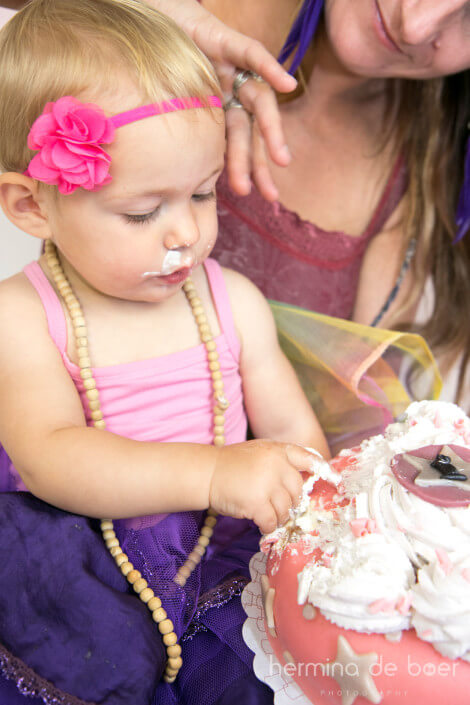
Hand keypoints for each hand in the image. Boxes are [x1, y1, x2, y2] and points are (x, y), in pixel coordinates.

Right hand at [147, 0, 295, 199]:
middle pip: (249, 129)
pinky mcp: (225, 40)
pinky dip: (269, 67)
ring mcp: (229, 67)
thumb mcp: (160, 111)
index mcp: (215, 110)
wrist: (139, 20)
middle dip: (258, 162)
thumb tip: (172, 178)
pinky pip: (251, 53)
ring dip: (271, 130)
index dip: (247, 168)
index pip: (235, 142)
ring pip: (259, 100)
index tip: (255, 196)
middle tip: (270, 194)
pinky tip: (286, 84)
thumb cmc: (147, 67)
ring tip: (281, 160)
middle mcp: (227, 92)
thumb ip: (177, 138)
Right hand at [209, 440, 315, 533]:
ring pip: (286, 509)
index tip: (335, 479)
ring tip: (267, 516)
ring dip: (278, 516)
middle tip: (279, 508)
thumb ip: (279, 461)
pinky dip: (268, 526)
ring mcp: (267, 483)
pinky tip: (261, 524)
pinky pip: (271, 520)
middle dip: (291, 503)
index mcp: (277, 450)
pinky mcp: (256, 502)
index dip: (322, 468)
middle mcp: (276, 465)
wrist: (207, 472)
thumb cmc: (231, 464)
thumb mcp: (258, 452)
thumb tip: (301, 482)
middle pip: (297, 491)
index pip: (307, 457)